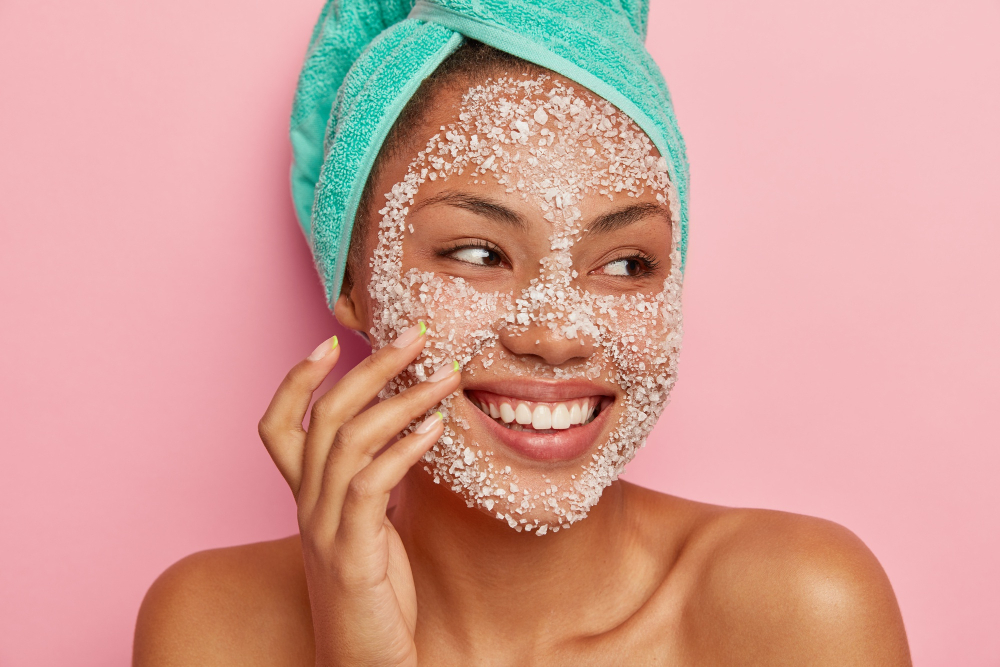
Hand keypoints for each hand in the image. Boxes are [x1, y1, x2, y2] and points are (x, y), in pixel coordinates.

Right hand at [257, 323, 459, 665]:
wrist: (365, 665)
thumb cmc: (375, 596)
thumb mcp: (371, 530)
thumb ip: (376, 483)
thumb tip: (408, 435)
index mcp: (307, 499)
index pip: (278, 427)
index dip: (295, 381)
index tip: (331, 340)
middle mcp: (306, 508)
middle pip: (325, 418)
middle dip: (370, 368)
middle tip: (416, 335)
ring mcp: (323, 531)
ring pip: (349, 443)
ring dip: (401, 401)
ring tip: (445, 378)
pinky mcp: (351, 556)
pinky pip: (370, 486)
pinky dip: (403, 450)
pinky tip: (435, 430)